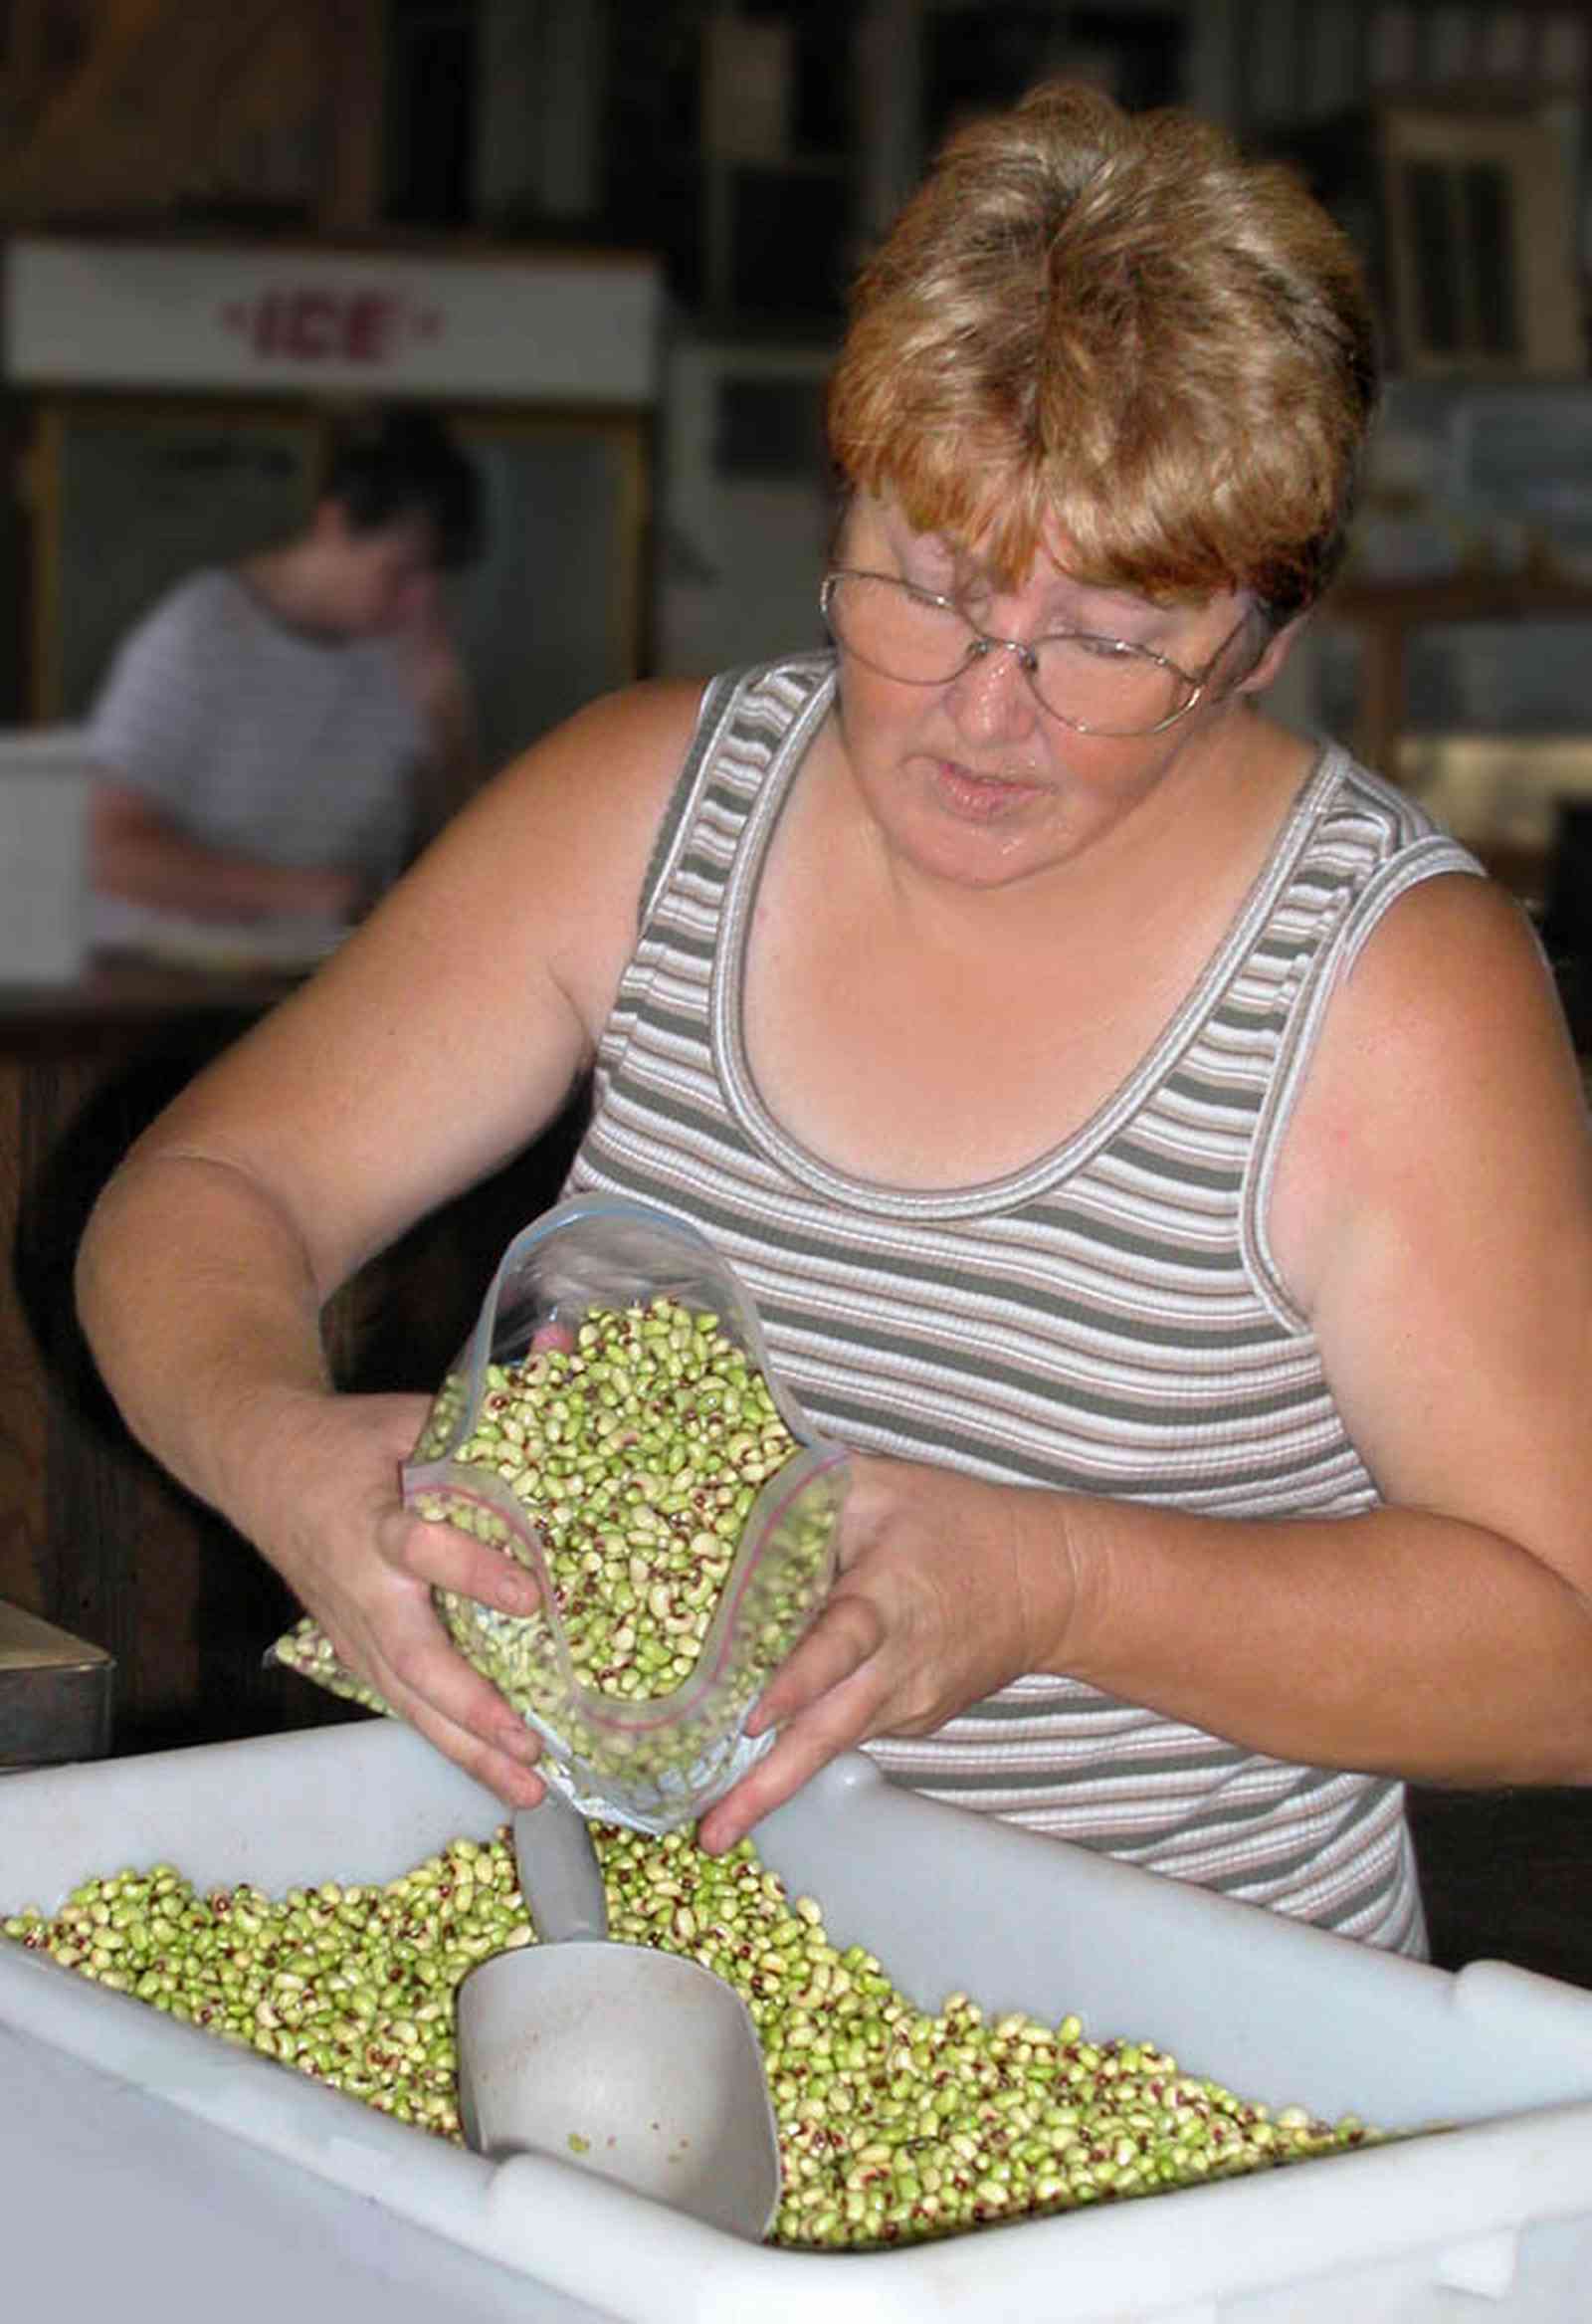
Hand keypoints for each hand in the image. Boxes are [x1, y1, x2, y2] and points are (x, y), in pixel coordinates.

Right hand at [252, 1386, 549, 1807]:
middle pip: (412, 1661)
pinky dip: (451, 1744)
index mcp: (371, 1521)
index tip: (533, 1593)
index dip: (473, 1571)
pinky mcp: (355, 1654)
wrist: (256, 1465)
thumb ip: (484, 1403)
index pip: (421, 1549)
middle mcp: (360, 1591)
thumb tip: (570, 1347)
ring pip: (409, 1702)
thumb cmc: (347, 1440)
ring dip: (468, 1750)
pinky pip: (405, 1706)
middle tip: (531, 1742)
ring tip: (531, 1789)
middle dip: (472, 1708)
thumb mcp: (407, 1412)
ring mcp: (353, 1633)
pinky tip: (499, 1777)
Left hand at [695, 1454, 1073, 1852]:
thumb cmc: (959, 1525)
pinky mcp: (909, 1723)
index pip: (839, 1644)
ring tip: (712, 1826)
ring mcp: (906, 1705)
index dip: (798, 1681)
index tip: (752, 1717)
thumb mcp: (884, 1485)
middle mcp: (897, 1666)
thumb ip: (809, 1492)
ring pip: (830, 1747)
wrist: (1048, 1585)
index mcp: (888, 1599)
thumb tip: (730, 1493)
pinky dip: (802, 1753)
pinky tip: (752, 1773)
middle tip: (712, 1835)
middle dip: (768, 1785)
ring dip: (772, 1786)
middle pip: (829, 1732)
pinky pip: (846, 1734)